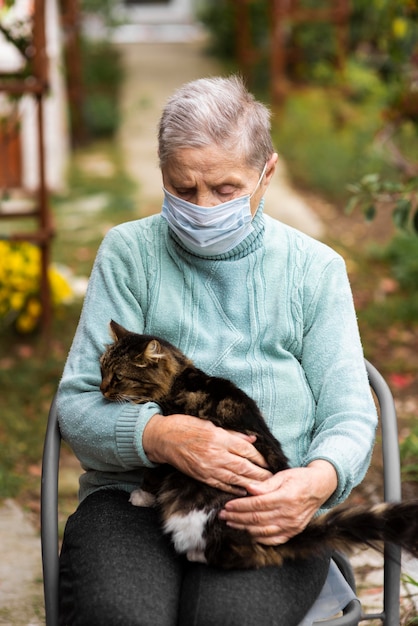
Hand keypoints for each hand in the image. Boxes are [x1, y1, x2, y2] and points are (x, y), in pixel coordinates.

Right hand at [143, 413, 271, 494]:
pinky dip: (234, 489)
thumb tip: (252, 440)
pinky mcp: (201, 476)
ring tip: (263, 487)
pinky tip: (244, 491)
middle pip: (243, 466)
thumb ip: (233, 434)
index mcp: (219, 437)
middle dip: (260, 473)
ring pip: (234, 478)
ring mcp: (208, 467)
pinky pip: (221, 485)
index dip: (259, 457)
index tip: (269, 462)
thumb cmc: (186, 426)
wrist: (163, 438)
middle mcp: (215, 453)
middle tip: (272, 478)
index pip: (245, 449)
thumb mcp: (211, 424)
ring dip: (250, 483)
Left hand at [218, 460, 337, 543]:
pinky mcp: (293, 532)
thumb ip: (266, 484)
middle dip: (237, 517)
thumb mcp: (284, 475)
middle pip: (258, 519)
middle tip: (223, 515)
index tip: (227, 505)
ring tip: (230, 523)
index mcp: (286, 497)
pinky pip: (273, 540)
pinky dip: (258, 538)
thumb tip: (248, 488)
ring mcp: (292, 526)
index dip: (240, 506)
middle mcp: (290, 514)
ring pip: (262, 531)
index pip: (258, 504)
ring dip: (244, 528)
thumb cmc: (300, 478)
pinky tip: (247, 533)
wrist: (320, 488)